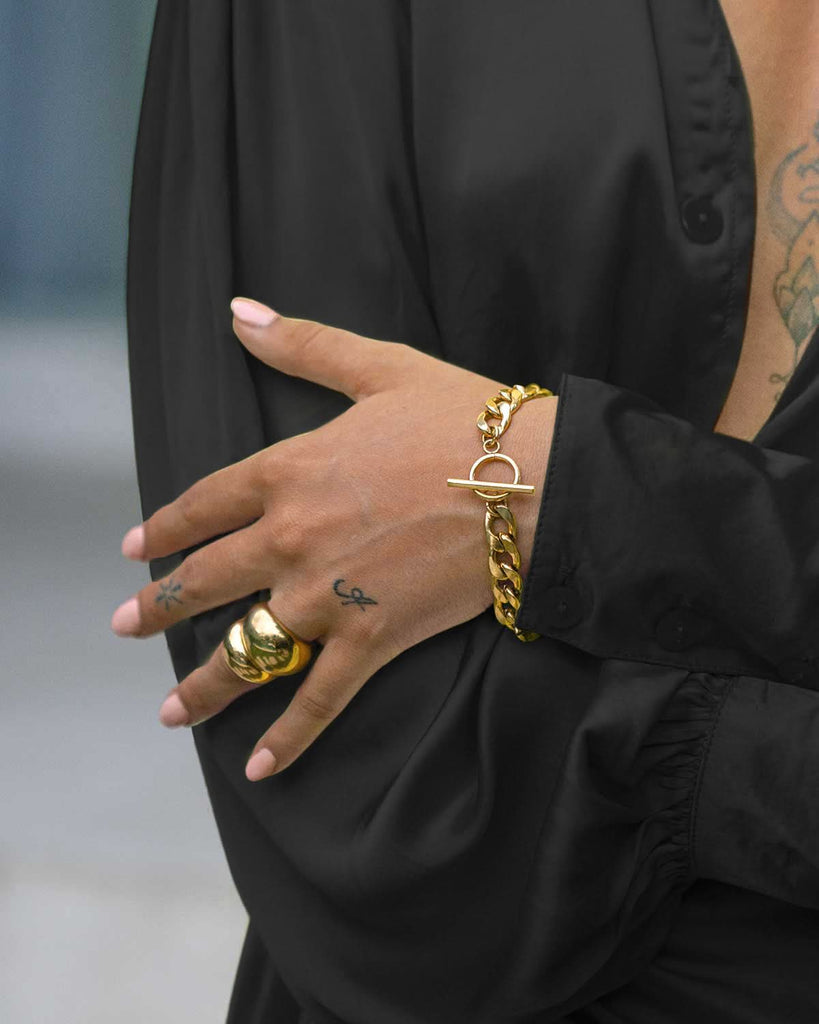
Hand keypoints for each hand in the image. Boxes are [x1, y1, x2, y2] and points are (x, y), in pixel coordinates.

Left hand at [111, 297, 557, 779]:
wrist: (532, 481)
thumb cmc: (461, 420)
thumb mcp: (378, 368)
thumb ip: (302, 343)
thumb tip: (238, 311)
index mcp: (287, 471)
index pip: (204, 504)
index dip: (166, 527)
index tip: (138, 549)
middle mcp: (291, 538)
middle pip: (207, 581)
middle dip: (162, 606)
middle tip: (129, 625)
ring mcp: (328, 595)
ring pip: (248, 649)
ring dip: (204, 684)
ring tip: (170, 711)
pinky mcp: (373, 639)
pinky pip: (320, 697)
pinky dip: (289, 737)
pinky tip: (259, 769)